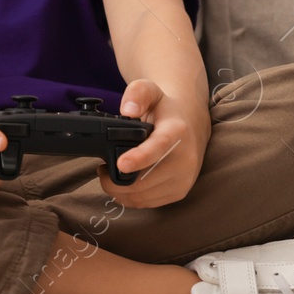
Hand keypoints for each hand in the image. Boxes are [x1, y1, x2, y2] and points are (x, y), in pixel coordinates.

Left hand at [100, 78, 210, 207]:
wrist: (191, 125)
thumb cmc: (164, 109)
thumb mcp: (151, 91)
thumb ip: (137, 94)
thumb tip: (127, 110)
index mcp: (176, 132)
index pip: (158, 147)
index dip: (139, 157)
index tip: (121, 163)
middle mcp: (185, 158)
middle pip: (144, 179)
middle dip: (115, 179)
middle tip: (102, 168)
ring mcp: (184, 178)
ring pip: (143, 195)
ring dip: (120, 190)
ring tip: (110, 174)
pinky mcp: (180, 192)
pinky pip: (149, 203)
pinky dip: (130, 198)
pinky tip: (124, 183)